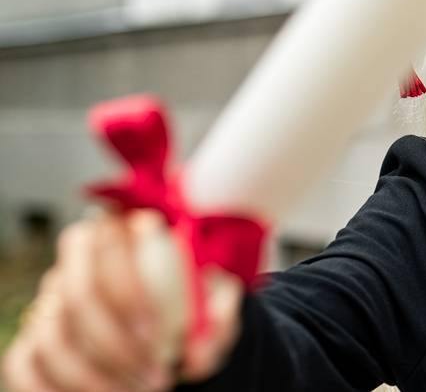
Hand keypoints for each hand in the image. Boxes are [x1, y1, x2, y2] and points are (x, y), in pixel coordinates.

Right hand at [2, 210, 243, 390]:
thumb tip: (195, 356)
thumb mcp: (217, 308)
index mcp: (122, 232)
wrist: (172, 331)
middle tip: (153, 377)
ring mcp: (49, 301)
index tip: (158, 339)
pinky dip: (55, 390)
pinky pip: (25, 366)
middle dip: (113, 344)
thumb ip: (216, 324)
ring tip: (137, 391)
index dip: (128, 295)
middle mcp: (77, 261)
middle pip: (76, 295)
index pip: (109, 248)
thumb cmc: (196, 309)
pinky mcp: (31, 339)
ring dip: (93, 376)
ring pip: (52, 337)